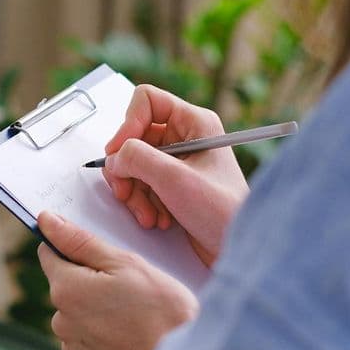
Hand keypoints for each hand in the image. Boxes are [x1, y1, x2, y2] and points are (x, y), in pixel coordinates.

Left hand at [38, 211, 197, 349]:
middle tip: (128, 283)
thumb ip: (80, 241)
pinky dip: (103, 330)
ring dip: (96, 306)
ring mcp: (73, 345)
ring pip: (77, 311)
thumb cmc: (160, 309)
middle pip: (65, 284)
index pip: (49, 253)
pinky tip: (130, 331)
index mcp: (66, 289)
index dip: (71, 246)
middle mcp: (61, 319)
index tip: (97, 251)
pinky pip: (88, 336)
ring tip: (133, 310)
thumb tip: (46, 220)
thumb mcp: (124, 263)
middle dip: (89, 278)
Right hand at [102, 84, 248, 265]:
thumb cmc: (223, 211)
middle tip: (126, 192)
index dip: (128, 124)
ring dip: (133, 192)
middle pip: (133, 137)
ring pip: (132, 164)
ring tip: (148, 214)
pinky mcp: (170, 184)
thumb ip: (138, 159)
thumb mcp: (174, 179)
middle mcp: (185, 137)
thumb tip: (114, 157)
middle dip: (127, 169)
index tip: (120, 153)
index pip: (146, 101)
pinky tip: (156, 219)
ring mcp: (177, 162)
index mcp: (194, 122)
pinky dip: (141, 203)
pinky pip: (139, 184)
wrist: (236, 248)